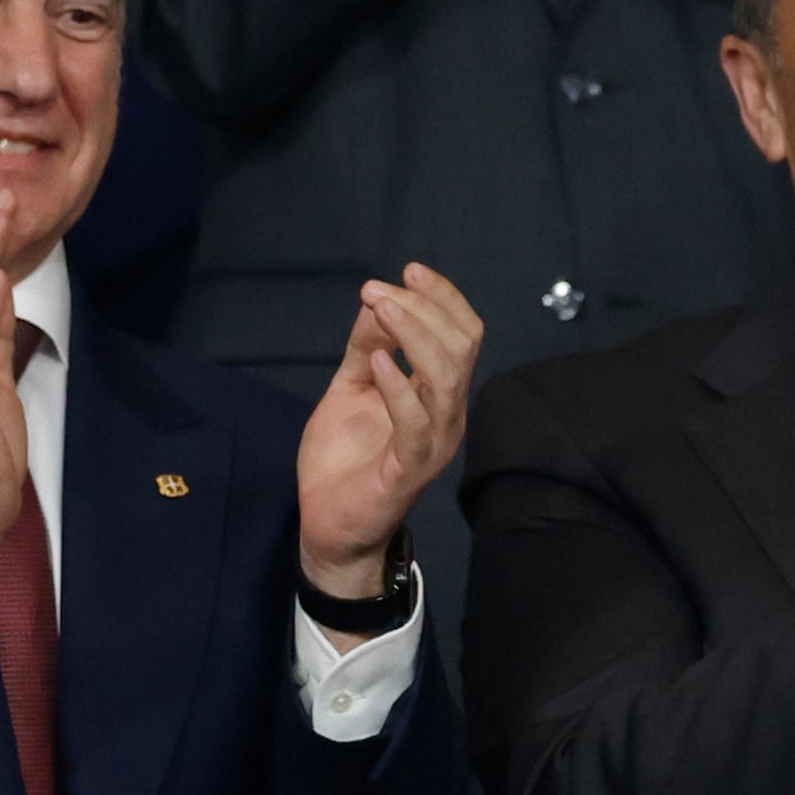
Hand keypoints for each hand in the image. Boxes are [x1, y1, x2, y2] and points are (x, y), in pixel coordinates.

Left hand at [294, 263, 482, 600]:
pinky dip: (399, 387)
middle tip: (378, 290)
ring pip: (447, 376)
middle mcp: (447, 412)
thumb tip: (377, 300)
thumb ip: (367, 349)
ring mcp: (434, 441)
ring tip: (380, 309)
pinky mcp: (411, 468)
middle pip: (463, 346)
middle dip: (424, 308)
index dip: (443, 297)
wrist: (331, 525)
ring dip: (414, 335)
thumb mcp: (351, 389)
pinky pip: (416, 422)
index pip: (463, 333)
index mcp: (438, 392)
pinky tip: (377, 363)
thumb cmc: (345, 460)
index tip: (409, 270)